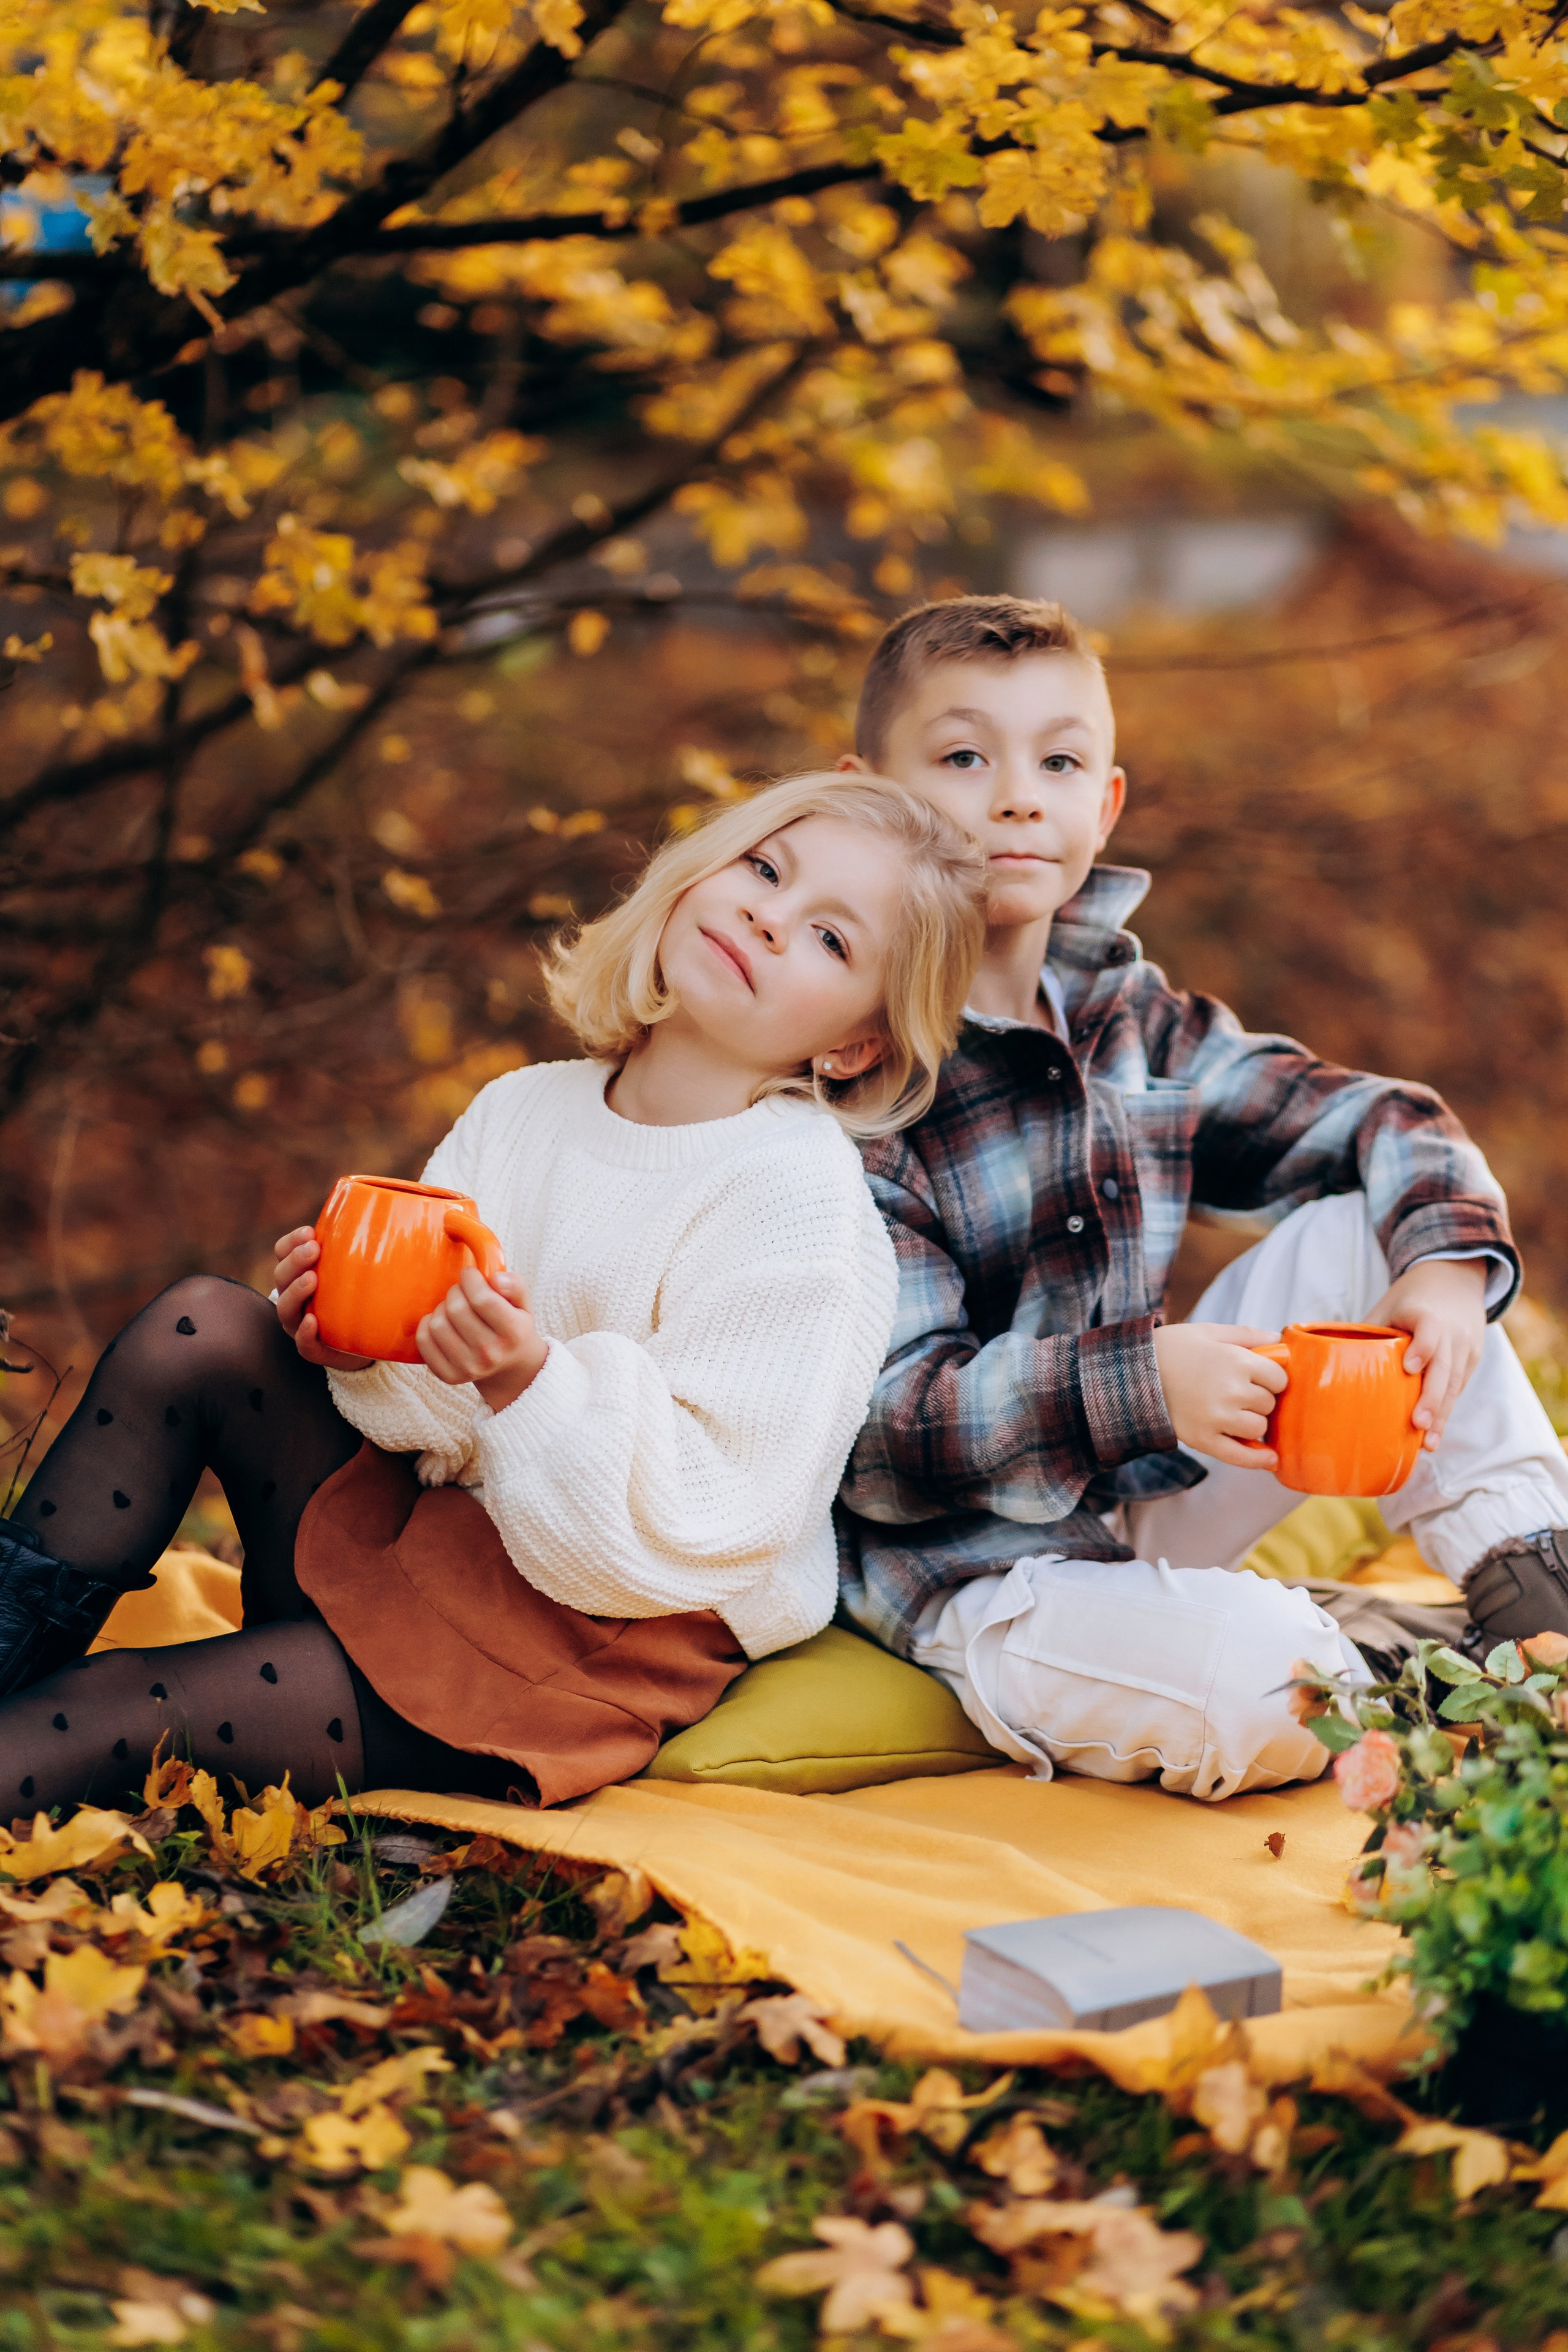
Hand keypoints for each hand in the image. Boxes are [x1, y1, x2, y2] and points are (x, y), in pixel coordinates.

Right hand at [272, 1226, 372, 1371]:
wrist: (368, 1343)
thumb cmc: (363, 1298)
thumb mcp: (362, 1271)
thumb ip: (370, 1250)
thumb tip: (409, 1221)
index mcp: (301, 1275)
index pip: (284, 1253)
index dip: (291, 1242)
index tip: (309, 1231)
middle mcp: (295, 1299)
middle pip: (281, 1277)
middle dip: (295, 1261)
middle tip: (313, 1250)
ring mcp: (300, 1325)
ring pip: (286, 1309)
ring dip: (295, 1291)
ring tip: (312, 1279)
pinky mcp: (314, 1349)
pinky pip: (303, 1344)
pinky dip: (305, 1332)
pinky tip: (312, 1321)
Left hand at [416, 1266, 547, 1411]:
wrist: (509, 1366)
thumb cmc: (513, 1326)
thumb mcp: (523, 1304)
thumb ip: (515, 1285)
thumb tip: (494, 1279)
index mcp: (513, 1333)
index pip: (482, 1299)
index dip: (470, 1279)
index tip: (470, 1274)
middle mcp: (491, 1354)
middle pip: (456, 1309)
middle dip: (456, 1291)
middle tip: (462, 1292)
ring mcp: (468, 1367)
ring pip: (437, 1323)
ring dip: (442, 1308)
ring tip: (454, 1310)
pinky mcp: (449, 1375)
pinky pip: (424, 1340)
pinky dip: (428, 1325)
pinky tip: (443, 1323)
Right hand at [1152, 1322, 1288, 1468]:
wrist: (1131, 1372)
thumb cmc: (1171, 1348)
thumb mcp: (1208, 1331)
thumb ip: (1246, 1334)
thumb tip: (1279, 1339)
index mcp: (1236, 1361)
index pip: (1279, 1379)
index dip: (1271, 1378)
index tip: (1259, 1378)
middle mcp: (1231, 1390)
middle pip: (1268, 1404)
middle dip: (1259, 1399)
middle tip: (1238, 1392)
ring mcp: (1217, 1418)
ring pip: (1258, 1428)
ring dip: (1252, 1422)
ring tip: (1235, 1413)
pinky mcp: (1203, 1439)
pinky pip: (1240, 1456)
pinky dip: (1258, 1459)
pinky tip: (1270, 1459)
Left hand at [1370, 1257, 1487, 1449]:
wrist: (1455, 1280)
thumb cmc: (1411, 1297)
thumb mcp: (1387, 1305)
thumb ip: (1366, 1331)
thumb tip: (1321, 1357)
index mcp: (1428, 1313)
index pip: (1430, 1329)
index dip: (1423, 1348)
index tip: (1410, 1367)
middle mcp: (1452, 1332)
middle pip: (1446, 1366)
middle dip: (1433, 1398)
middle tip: (1417, 1424)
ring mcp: (1466, 1348)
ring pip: (1455, 1384)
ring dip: (1441, 1415)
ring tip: (1427, 1443)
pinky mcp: (1471, 1360)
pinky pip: (1458, 1389)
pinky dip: (1445, 1412)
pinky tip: (1432, 1435)